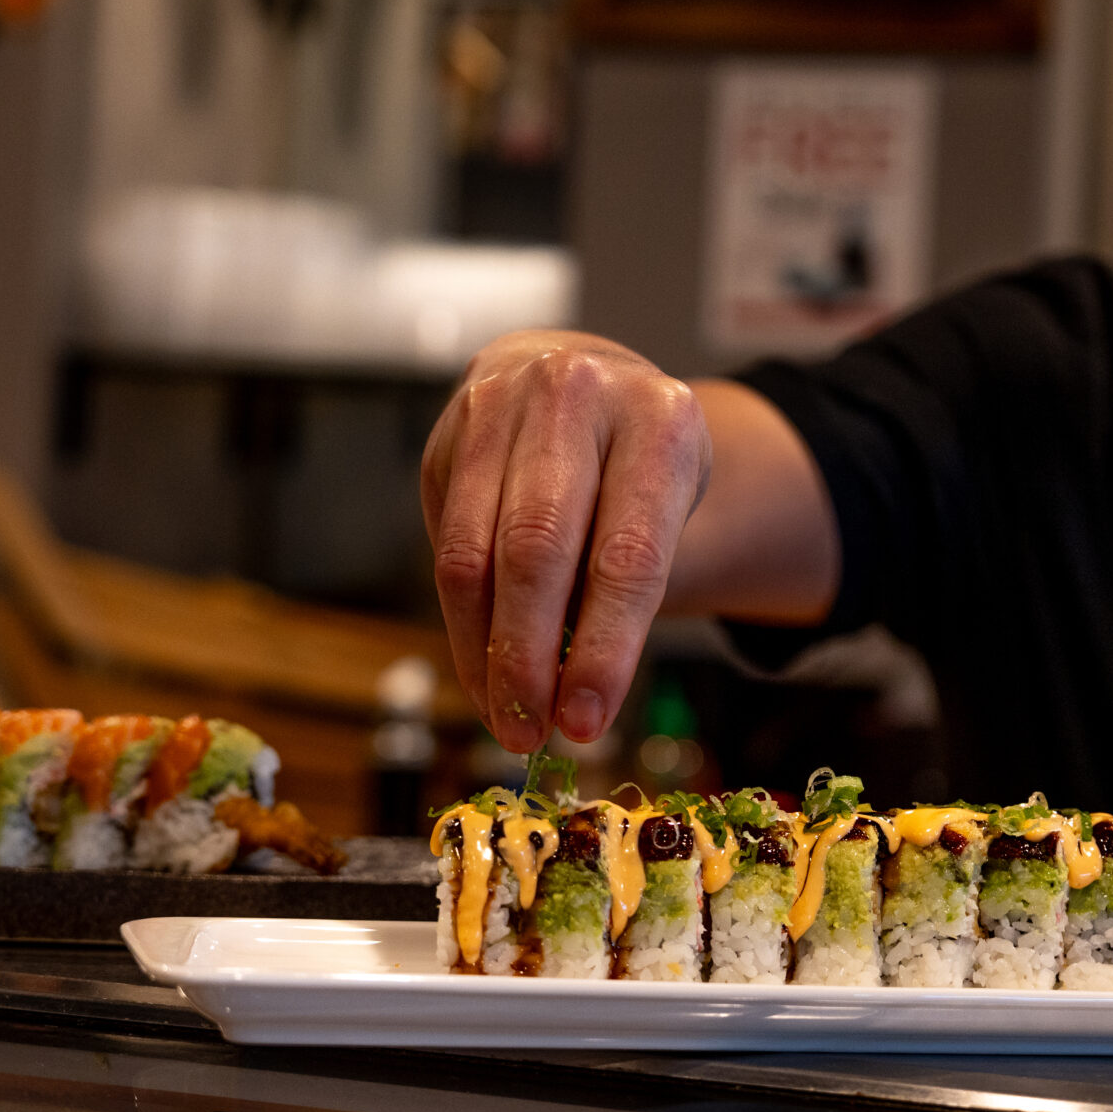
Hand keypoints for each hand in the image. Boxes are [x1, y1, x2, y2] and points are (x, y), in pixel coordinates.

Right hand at [422, 331, 711, 752]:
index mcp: (658, 419)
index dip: (605, 649)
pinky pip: (444, 542)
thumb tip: (569, 700)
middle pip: (536, 550)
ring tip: (503, 716)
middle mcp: (577, 396)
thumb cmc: (636, 463)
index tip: (587, 722)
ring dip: (481, 651)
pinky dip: (461, 620)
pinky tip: (481, 665)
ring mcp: (504, 405)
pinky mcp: (451, 431)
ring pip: (472, 552)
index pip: (627, 553)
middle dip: (527, 658)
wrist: (587, 379)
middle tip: (529, 732)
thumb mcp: (668, 508)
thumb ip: (627, 586)